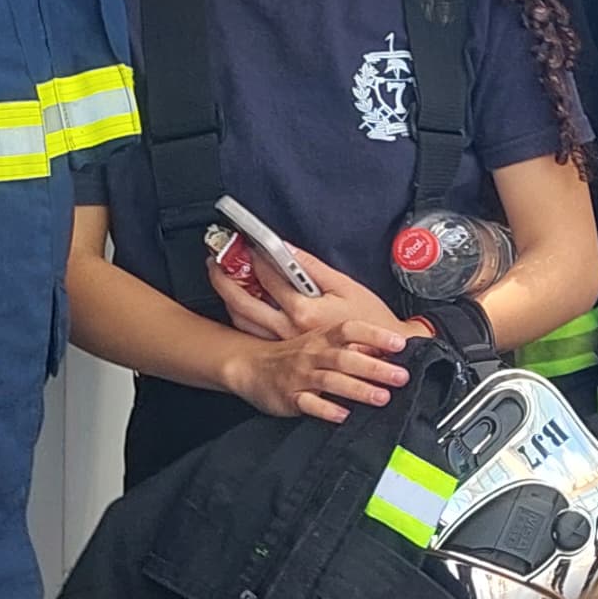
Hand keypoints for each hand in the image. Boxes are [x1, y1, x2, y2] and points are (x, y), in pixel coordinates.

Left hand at [209, 238, 400, 340]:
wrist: (382, 356)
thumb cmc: (369, 321)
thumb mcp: (345, 285)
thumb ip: (311, 267)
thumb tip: (287, 249)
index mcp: (304, 310)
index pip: (267, 276)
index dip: (253, 255)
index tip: (245, 242)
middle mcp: (288, 329)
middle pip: (242, 301)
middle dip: (223, 276)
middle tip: (215, 259)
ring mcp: (284, 343)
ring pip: (242, 320)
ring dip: (227, 298)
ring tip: (223, 278)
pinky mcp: (285, 352)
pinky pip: (252, 334)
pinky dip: (241, 317)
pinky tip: (241, 304)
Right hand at [230, 321, 413, 421]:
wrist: (251, 365)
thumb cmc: (296, 353)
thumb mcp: (320, 341)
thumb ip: (351, 345)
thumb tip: (389, 350)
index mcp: (323, 336)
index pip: (350, 329)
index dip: (375, 334)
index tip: (399, 342)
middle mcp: (313, 354)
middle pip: (345, 358)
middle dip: (375, 367)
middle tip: (401, 375)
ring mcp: (300, 376)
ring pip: (331, 381)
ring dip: (358, 389)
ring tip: (382, 397)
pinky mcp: (289, 397)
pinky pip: (309, 404)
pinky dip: (326, 409)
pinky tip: (344, 415)